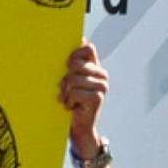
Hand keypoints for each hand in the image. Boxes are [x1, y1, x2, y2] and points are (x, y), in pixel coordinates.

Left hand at [60, 40, 108, 157]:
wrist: (79, 127)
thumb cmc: (71, 102)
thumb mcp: (70, 80)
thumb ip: (73, 63)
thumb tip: (81, 39)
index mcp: (96, 68)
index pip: (88, 48)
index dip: (74, 55)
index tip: (67, 67)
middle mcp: (102, 75)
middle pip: (76, 65)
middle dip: (65, 79)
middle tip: (65, 90)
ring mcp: (102, 86)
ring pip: (73, 79)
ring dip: (65, 92)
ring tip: (68, 100)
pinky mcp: (97, 98)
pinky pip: (74, 92)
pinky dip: (68, 101)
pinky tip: (71, 107)